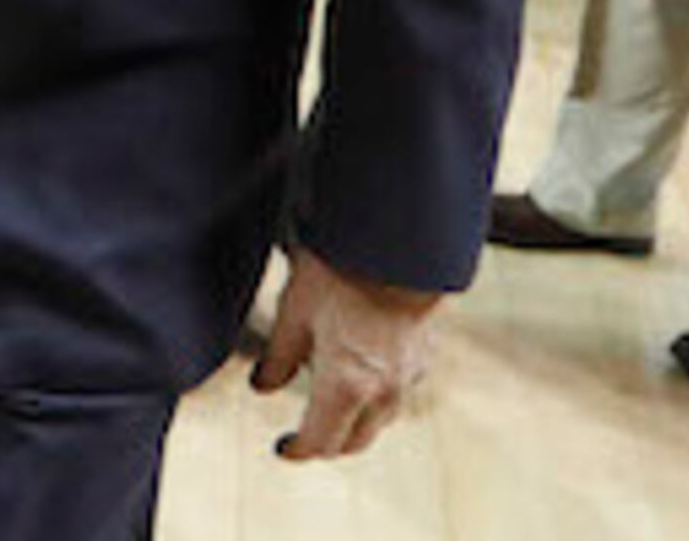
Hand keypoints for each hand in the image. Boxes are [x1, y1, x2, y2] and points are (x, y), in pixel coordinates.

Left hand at [250, 248, 438, 461]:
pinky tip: (362, 371)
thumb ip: (278, 357)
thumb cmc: (342, 269)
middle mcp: (383, 391)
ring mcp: (409, 375)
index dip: (296, 449)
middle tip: (304, 433)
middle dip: (327, 443)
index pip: (320, 442)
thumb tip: (263, 385)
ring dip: (355, 422)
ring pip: (380, 420)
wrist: (398, 240)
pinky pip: (398, 392)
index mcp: (346, 387)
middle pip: (354, 441)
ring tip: (330, 400)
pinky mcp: (425, 356)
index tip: (282, 447)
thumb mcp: (294, 311)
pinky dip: (378, 396)